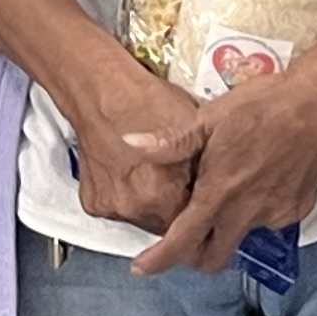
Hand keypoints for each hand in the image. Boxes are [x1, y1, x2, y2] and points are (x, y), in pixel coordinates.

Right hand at [68, 62, 207, 238]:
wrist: (101, 89)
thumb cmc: (149, 102)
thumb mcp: (197, 131)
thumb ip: (208, 170)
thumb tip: (224, 185)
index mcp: (163, 195)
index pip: (193, 224)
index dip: (201, 209)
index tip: (204, 199)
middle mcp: (134, 208)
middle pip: (167, 226)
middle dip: (176, 209)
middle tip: (179, 183)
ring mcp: (111, 207)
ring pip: (142, 219)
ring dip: (151, 206)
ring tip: (154, 176)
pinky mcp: (93, 202)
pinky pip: (118, 209)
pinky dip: (127, 197)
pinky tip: (132, 174)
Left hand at [132, 69, 316, 275]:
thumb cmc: (265, 105)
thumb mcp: (210, 117)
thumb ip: (172, 142)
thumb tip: (133, 144)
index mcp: (218, 191)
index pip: (182, 241)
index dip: (159, 260)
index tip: (144, 267)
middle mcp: (246, 212)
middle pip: (214, 258)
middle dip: (195, 256)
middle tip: (187, 237)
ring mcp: (274, 215)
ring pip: (242, 237)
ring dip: (228, 227)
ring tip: (230, 192)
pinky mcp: (296, 211)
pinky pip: (269, 222)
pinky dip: (257, 211)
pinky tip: (259, 183)